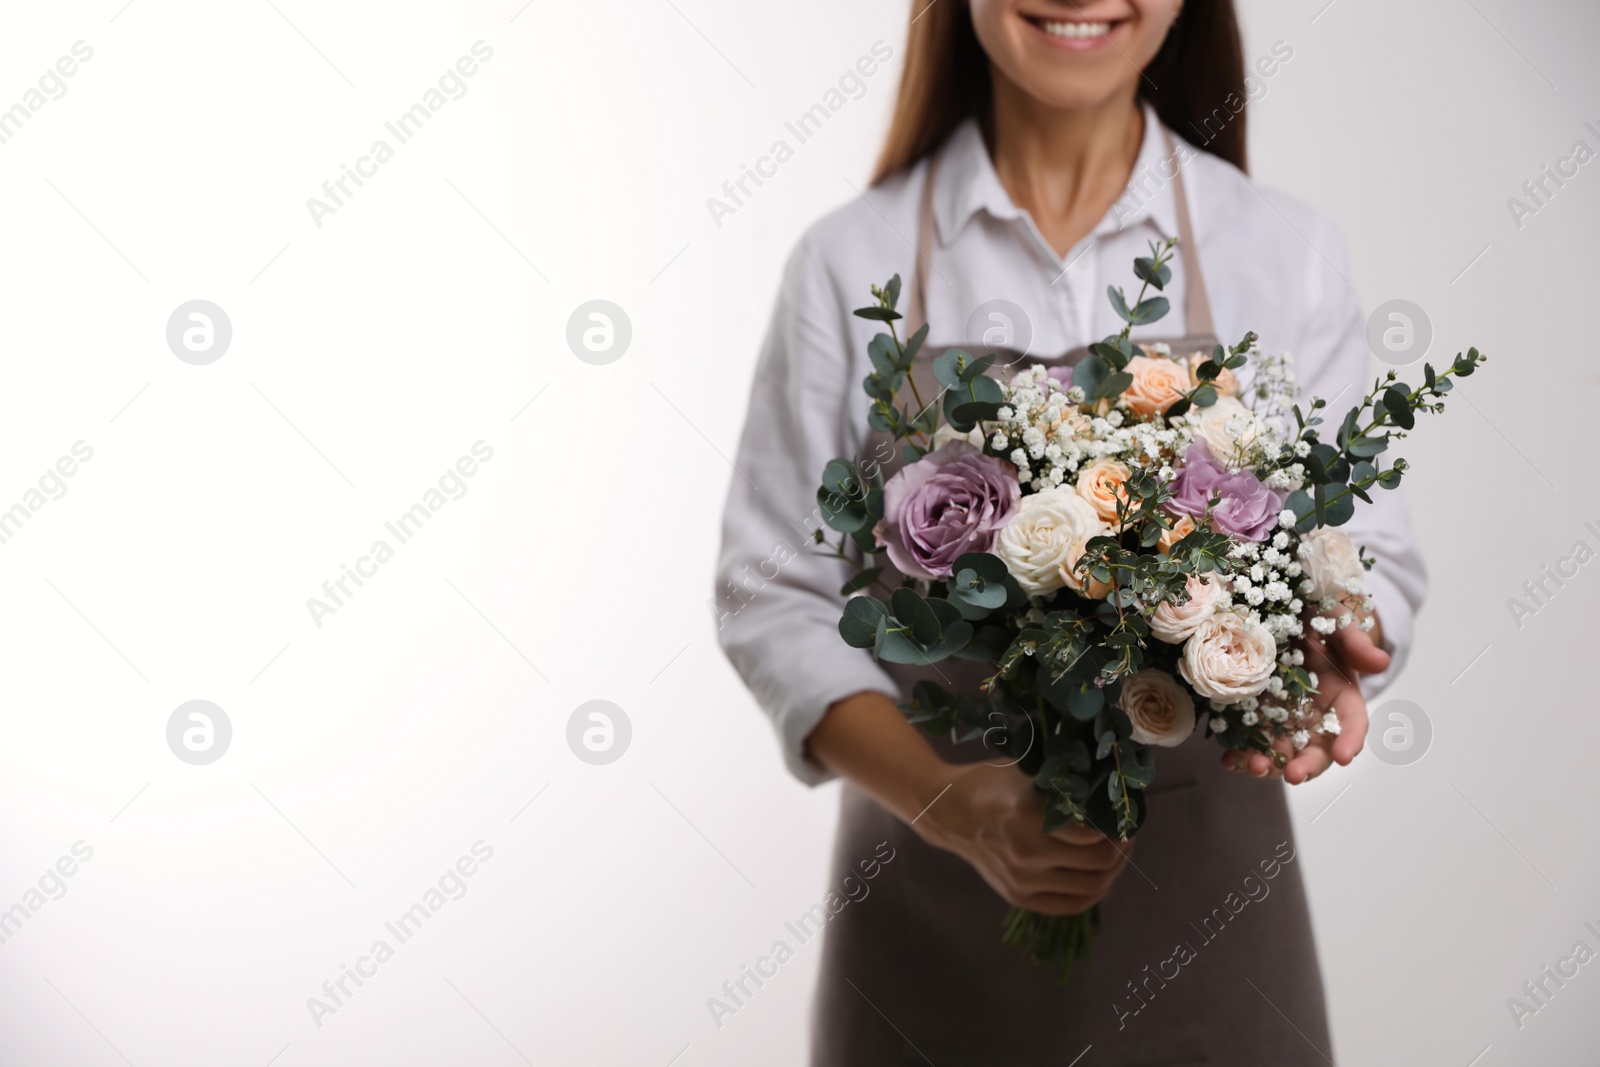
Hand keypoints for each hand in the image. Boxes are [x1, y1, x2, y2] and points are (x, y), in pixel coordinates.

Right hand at [915, 762, 1133, 915]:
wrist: (949, 813)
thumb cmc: (991, 783)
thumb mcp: (1028, 771)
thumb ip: (1066, 782)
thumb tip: (1113, 790)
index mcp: (1027, 816)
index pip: (1094, 836)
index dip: (1118, 828)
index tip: (1124, 817)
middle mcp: (1026, 853)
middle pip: (1099, 865)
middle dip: (1122, 850)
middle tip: (1126, 836)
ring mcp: (1021, 880)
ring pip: (1091, 888)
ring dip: (1112, 872)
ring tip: (1115, 855)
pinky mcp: (1018, 897)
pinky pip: (1071, 906)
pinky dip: (1092, 893)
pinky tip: (1098, 877)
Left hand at [1224, 612, 1389, 784]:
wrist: (1287, 619)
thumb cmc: (1319, 621)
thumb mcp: (1336, 624)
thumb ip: (1355, 642)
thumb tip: (1381, 662)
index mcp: (1343, 696)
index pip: (1353, 723)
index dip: (1351, 740)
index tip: (1346, 756)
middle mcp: (1316, 716)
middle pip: (1317, 749)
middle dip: (1307, 765)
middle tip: (1294, 775)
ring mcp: (1285, 720)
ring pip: (1282, 752)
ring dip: (1270, 765)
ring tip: (1254, 767)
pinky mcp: (1256, 718)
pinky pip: (1250, 742)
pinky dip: (1240, 755)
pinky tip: (1228, 762)